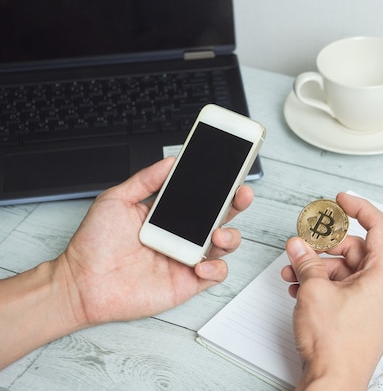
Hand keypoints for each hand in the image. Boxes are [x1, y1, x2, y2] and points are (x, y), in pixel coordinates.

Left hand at [58, 156, 251, 326]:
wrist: (81, 283)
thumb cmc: (94, 245)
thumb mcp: (116, 200)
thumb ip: (146, 180)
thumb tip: (171, 160)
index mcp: (170, 214)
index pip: (203, 196)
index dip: (220, 185)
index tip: (231, 171)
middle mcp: (183, 235)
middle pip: (221, 216)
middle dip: (237, 203)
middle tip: (242, 194)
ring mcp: (187, 258)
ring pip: (225, 245)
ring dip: (230, 236)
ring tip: (218, 234)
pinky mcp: (187, 282)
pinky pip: (215, 274)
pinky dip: (216, 268)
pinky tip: (200, 263)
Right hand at [281, 193, 382, 389]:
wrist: (335, 382)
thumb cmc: (337, 346)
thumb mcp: (315, 291)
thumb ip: (307, 261)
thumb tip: (300, 247)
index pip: (379, 226)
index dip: (359, 207)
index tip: (342, 200)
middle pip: (355, 249)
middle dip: (324, 246)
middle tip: (302, 244)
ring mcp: (373, 302)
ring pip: (345, 269)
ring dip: (317, 267)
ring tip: (293, 271)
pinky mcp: (361, 314)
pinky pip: (343, 287)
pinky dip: (322, 283)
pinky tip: (300, 287)